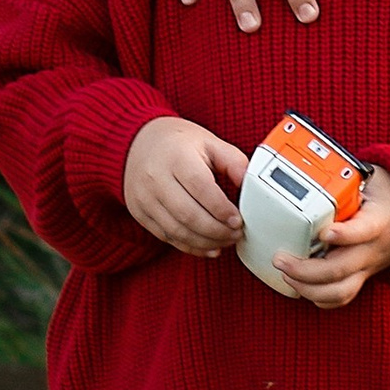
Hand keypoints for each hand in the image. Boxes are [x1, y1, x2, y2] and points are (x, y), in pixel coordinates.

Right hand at [122, 115, 251, 255]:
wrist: (138, 143)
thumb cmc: (179, 144)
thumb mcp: (209, 142)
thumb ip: (233, 161)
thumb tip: (251, 185)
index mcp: (176, 156)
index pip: (200, 188)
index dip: (221, 209)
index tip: (238, 220)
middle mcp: (155, 178)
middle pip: (188, 214)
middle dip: (217, 230)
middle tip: (236, 234)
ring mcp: (144, 198)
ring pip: (177, 230)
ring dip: (205, 242)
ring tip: (226, 241)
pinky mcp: (139, 213)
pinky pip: (166, 237)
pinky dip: (190, 246)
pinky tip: (209, 247)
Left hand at [268, 165, 389, 313]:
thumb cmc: (386, 194)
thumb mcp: (372, 179)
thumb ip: (345, 180)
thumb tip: (310, 170)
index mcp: (380, 220)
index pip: (364, 231)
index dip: (345, 235)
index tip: (324, 233)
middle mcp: (374, 249)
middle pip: (341, 268)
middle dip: (306, 269)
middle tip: (280, 259)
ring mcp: (368, 267)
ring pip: (340, 290)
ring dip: (308, 288)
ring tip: (285, 275)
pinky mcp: (362, 277)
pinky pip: (342, 297)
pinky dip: (320, 298)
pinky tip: (300, 287)